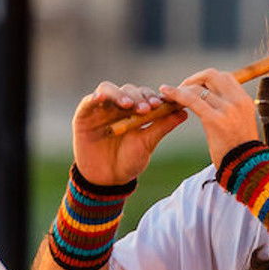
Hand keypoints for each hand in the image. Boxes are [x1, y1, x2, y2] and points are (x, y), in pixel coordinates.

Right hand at [70, 81, 189, 186]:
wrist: (108, 180)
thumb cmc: (129, 161)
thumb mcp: (147, 143)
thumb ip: (162, 126)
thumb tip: (184, 112)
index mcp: (135, 110)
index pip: (144, 94)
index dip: (153, 96)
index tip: (161, 104)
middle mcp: (118, 106)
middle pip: (128, 89)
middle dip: (139, 96)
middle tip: (146, 108)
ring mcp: (100, 109)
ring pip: (109, 89)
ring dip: (119, 95)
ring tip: (128, 105)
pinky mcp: (83, 115)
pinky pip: (88, 102)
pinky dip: (94, 97)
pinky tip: (100, 98)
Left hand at [156, 69, 259, 167]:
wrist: (245, 167)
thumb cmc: (238, 150)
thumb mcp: (238, 123)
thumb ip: (228, 109)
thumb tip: (211, 101)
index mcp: (244, 100)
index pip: (225, 77)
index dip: (206, 79)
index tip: (194, 87)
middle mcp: (237, 101)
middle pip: (211, 75)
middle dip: (193, 80)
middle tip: (180, 90)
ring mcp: (227, 109)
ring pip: (198, 87)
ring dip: (181, 88)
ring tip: (169, 95)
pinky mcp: (215, 120)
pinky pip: (192, 100)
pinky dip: (176, 94)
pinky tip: (166, 93)